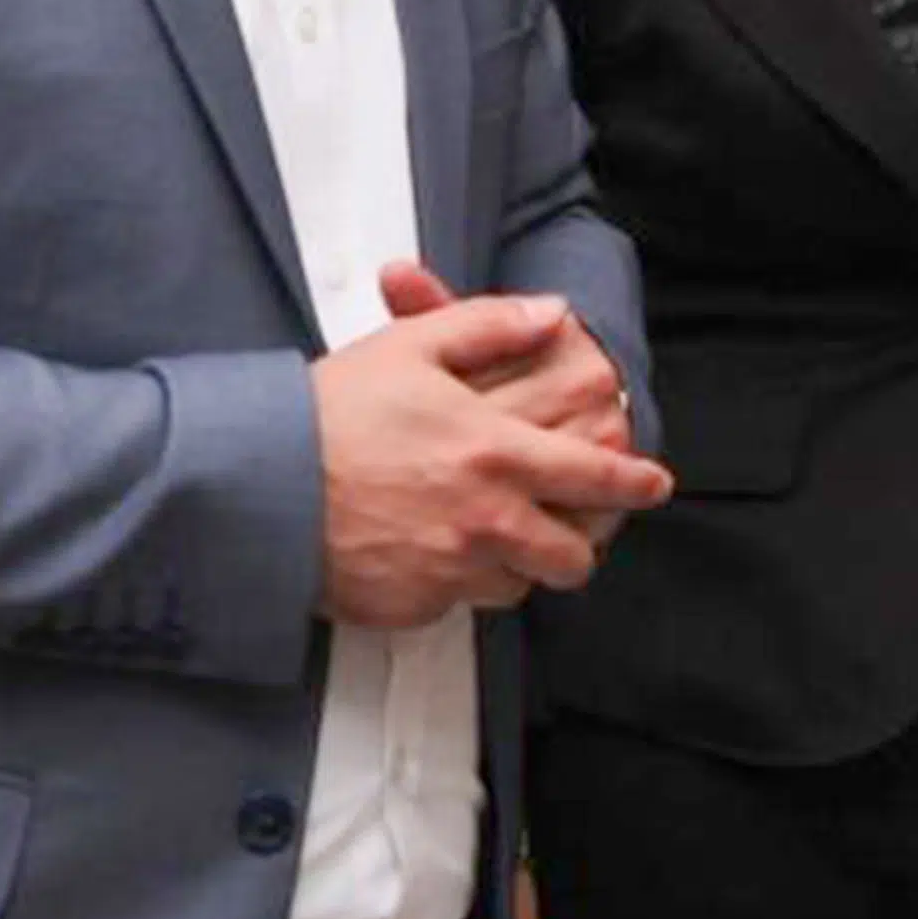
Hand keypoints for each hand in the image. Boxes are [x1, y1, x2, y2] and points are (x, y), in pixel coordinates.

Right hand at [311, 289, 670, 627]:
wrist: (264, 484)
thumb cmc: (332, 411)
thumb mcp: (410, 345)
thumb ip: (488, 324)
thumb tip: (549, 314)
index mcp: (494, 450)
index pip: (592, 476)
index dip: (633, 482)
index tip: (653, 483)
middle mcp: (487, 517)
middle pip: (574, 553)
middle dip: (588, 543)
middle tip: (580, 529)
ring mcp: (455, 569)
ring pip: (525, 584)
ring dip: (524, 564)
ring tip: (504, 537)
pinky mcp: (420, 604)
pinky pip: (466, 603)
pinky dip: (466, 582)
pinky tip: (440, 551)